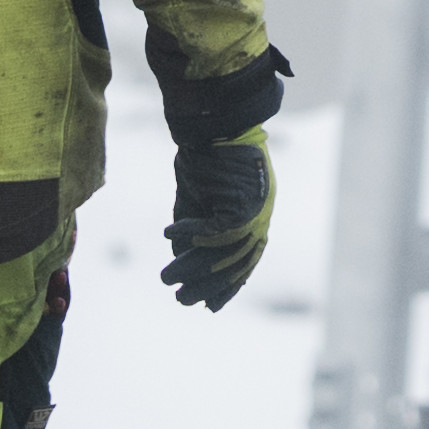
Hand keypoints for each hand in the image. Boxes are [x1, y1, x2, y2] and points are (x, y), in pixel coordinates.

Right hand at [160, 126, 271, 310]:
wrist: (216, 123)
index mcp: (255, 219)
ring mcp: (256, 211)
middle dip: (207, 286)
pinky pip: (214, 228)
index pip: (245, 263)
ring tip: (167, 279)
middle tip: (182, 300)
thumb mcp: (199, 199)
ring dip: (192, 266)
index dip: (227, 286)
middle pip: (235, 264)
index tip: (209, 305)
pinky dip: (190, 232)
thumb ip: (194, 229)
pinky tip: (168, 235)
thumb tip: (180, 260)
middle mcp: (261, 219)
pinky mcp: (243, 200)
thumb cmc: (208, 157)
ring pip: (223, 252)